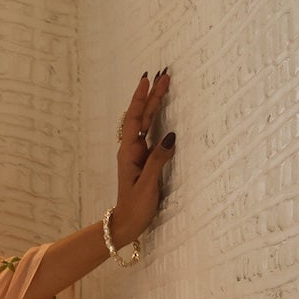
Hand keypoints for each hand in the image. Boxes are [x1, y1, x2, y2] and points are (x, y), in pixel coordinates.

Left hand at [112, 68, 175, 245]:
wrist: (127, 223)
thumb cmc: (136, 207)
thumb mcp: (147, 184)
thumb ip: (158, 160)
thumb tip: (171, 136)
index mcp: (129, 153)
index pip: (135, 118)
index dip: (141, 98)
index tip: (148, 79)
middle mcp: (132, 150)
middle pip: (142, 116)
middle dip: (152, 95)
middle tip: (164, 75)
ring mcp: (139, 154)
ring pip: (147, 123)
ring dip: (155, 104)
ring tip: (165, 86)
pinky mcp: (146, 160)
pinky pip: (152, 134)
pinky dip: (158, 120)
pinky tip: (163, 112)